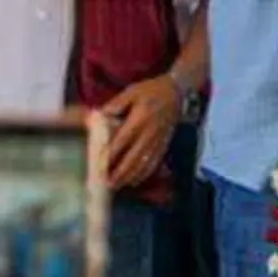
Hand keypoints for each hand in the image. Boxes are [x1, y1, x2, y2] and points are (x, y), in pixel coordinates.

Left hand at [103, 76, 180, 190]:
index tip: (100, 164)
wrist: (177, 93)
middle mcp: (149, 133)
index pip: (123, 140)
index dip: (111, 153)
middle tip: (107, 182)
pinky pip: (154, 162)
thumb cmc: (152, 90)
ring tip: (118, 185)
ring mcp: (158, 141)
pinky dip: (144, 174)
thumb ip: (116, 104)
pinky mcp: (164, 144)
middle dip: (120, 172)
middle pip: (133, 157)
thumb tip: (99, 115)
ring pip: (144, 163)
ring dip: (130, 176)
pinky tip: (135, 180)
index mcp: (139, 119)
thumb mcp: (132, 91)